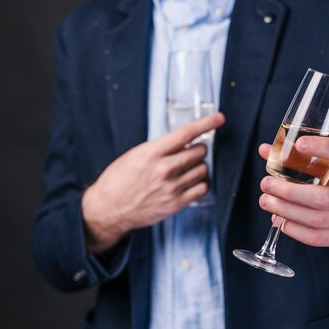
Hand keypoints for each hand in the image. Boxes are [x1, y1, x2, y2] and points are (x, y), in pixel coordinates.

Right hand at [82, 112, 225, 252]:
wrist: (108, 209)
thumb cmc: (118, 180)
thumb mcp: (135, 155)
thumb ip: (159, 148)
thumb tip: (184, 141)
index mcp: (151, 153)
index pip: (186, 133)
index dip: (206, 123)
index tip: (219, 118)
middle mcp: (163, 170)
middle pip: (199, 151)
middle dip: (198, 149)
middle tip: (190, 152)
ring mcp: (172, 188)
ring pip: (203, 169)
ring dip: (200, 166)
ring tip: (188, 168)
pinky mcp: (176, 203)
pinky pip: (202, 188)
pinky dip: (202, 182)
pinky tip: (193, 181)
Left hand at [258, 136, 328, 249]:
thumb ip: (299, 157)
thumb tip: (264, 150)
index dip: (324, 148)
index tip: (299, 144)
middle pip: (323, 198)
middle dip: (289, 192)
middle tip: (266, 184)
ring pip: (316, 219)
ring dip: (285, 210)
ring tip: (266, 201)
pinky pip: (314, 237)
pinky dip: (292, 228)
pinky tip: (278, 219)